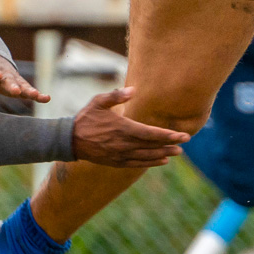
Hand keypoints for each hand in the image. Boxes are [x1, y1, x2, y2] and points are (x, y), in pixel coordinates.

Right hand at [70, 87, 190, 167]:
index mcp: (122, 128)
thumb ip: (116, 96)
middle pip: (151, 146)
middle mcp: (123, 144)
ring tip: (176, 153)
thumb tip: (133, 90)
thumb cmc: (86, 118)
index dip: (167, 135)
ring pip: (146, 156)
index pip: (150, 133)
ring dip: (162, 155)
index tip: (182, 135)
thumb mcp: (98, 102)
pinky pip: (137, 164)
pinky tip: (161, 161)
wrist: (69, 140)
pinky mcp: (116, 162)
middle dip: (169, 145)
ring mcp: (120, 155)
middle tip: (184, 144)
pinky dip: (150, 163)